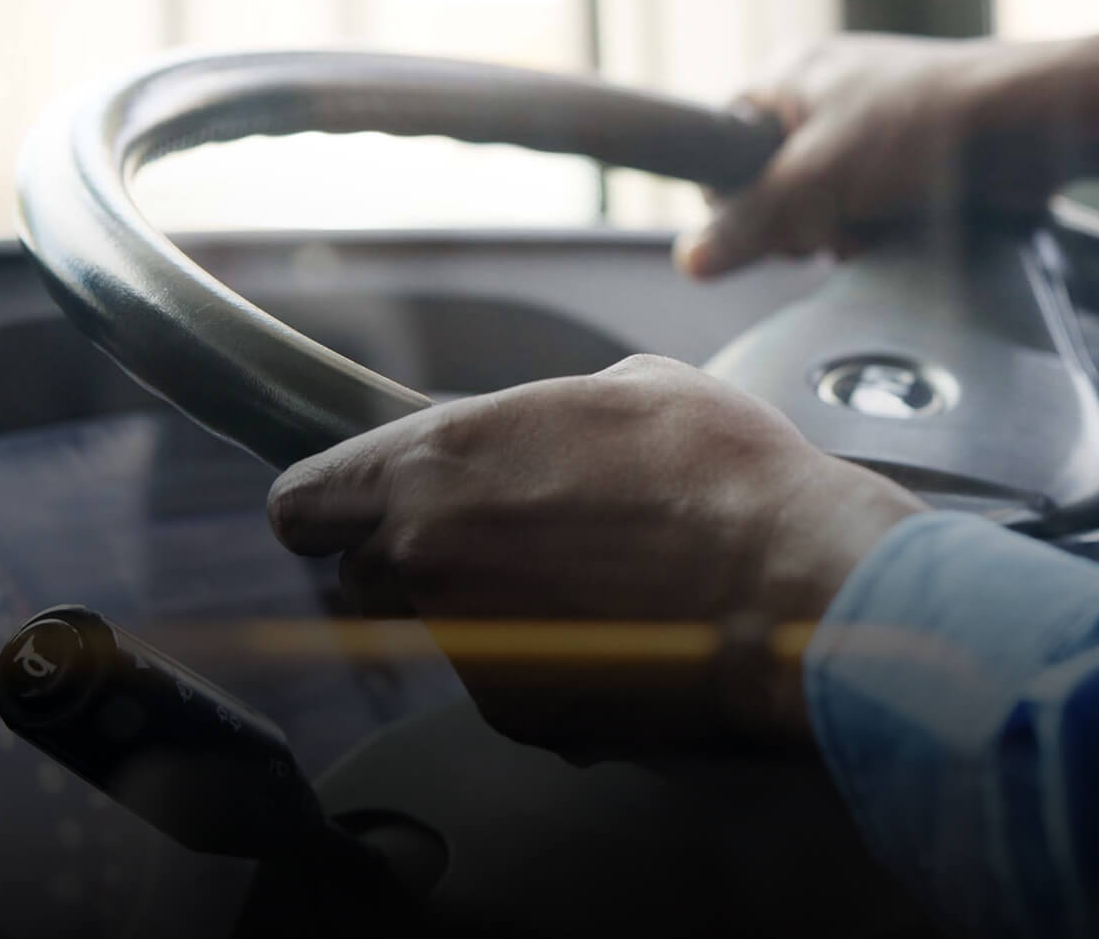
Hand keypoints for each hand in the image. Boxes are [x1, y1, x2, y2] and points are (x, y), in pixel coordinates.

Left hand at [266, 355, 922, 755]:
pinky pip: (509, 682)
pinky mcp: (520, 712)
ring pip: (445, 629)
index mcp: (440, 460)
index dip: (334, 504)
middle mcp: (430, 555)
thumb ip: (548, 415)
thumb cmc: (727, 478)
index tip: (359, 507)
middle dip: (419, 559)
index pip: (305, 499)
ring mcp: (470, 643)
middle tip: (509, 543)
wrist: (793, 587)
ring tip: (596, 586)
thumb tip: (543, 436)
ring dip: (495, 611)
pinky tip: (622, 632)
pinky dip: (550, 664)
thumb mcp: (638, 388)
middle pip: (365, 573)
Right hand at [675, 30, 1098, 277]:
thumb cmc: (923, 124)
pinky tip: (898, 232)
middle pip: (771, 189)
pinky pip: (866, 215)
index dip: (736, 195)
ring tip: (873, 226)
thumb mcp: (819, 175)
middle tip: (832, 223)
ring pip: (821, 211)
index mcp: (788, 77)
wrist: (1031, 126)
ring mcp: (866, 134)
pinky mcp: (907, 166)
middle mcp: (822, 100)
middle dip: (799, 222)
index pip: (722, 147)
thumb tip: (690, 260)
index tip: (766, 218)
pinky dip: (877, 232)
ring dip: (842, 234)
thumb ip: (751, 219)